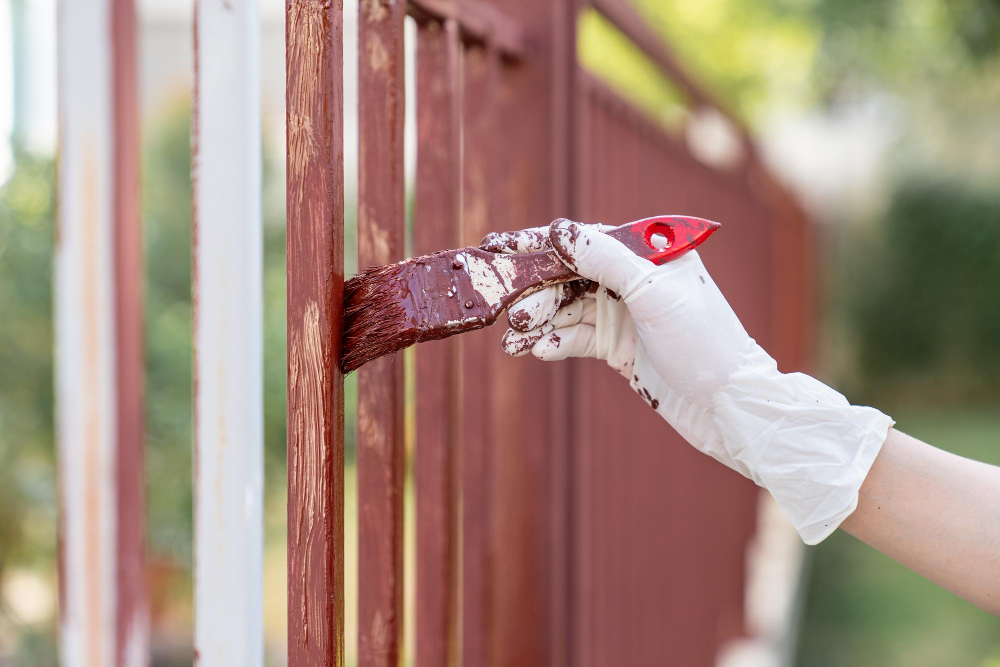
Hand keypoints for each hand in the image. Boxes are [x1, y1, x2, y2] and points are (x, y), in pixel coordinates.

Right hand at [482, 219, 893, 543]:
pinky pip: (576, 337)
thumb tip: (557, 230)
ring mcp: (625, 313)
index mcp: (649, 251)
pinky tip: (538, 350)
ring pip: (567, 308)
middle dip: (535, 291)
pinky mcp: (619, 346)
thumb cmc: (702, 341)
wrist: (728, 408)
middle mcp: (635, 278)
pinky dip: (556, 342)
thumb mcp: (652, 293)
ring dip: (539, 321)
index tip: (498, 246)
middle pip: (569, 274)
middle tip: (506, 310)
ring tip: (515, 339)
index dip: (539, 243)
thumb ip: (603, 258)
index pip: (583, 238)